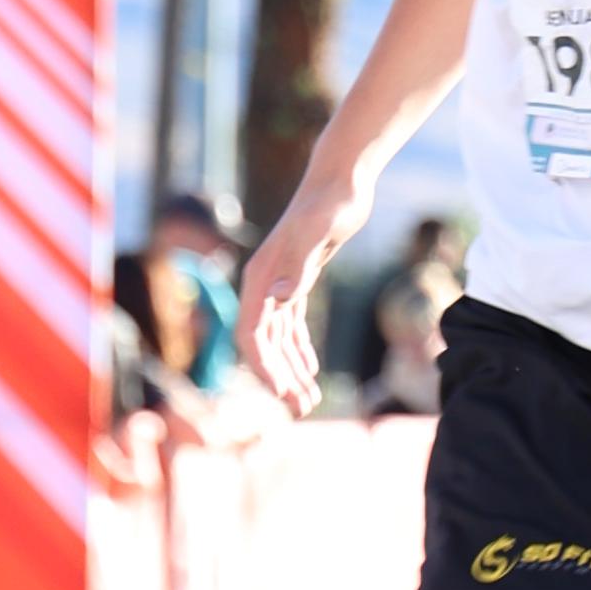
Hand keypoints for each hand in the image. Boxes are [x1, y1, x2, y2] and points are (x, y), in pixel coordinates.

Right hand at [240, 189, 356, 419]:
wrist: (341, 181)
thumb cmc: (329, 203)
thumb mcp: (318, 232)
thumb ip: (298, 266)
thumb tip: (278, 298)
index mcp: (260, 276)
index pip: (249, 332)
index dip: (261, 366)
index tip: (280, 394)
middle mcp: (263, 283)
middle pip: (263, 344)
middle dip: (279, 378)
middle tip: (303, 409)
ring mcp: (279, 282)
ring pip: (278, 339)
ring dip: (291, 370)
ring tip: (311, 400)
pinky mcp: (298, 280)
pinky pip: (292, 325)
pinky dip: (300, 349)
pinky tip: (312, 370)